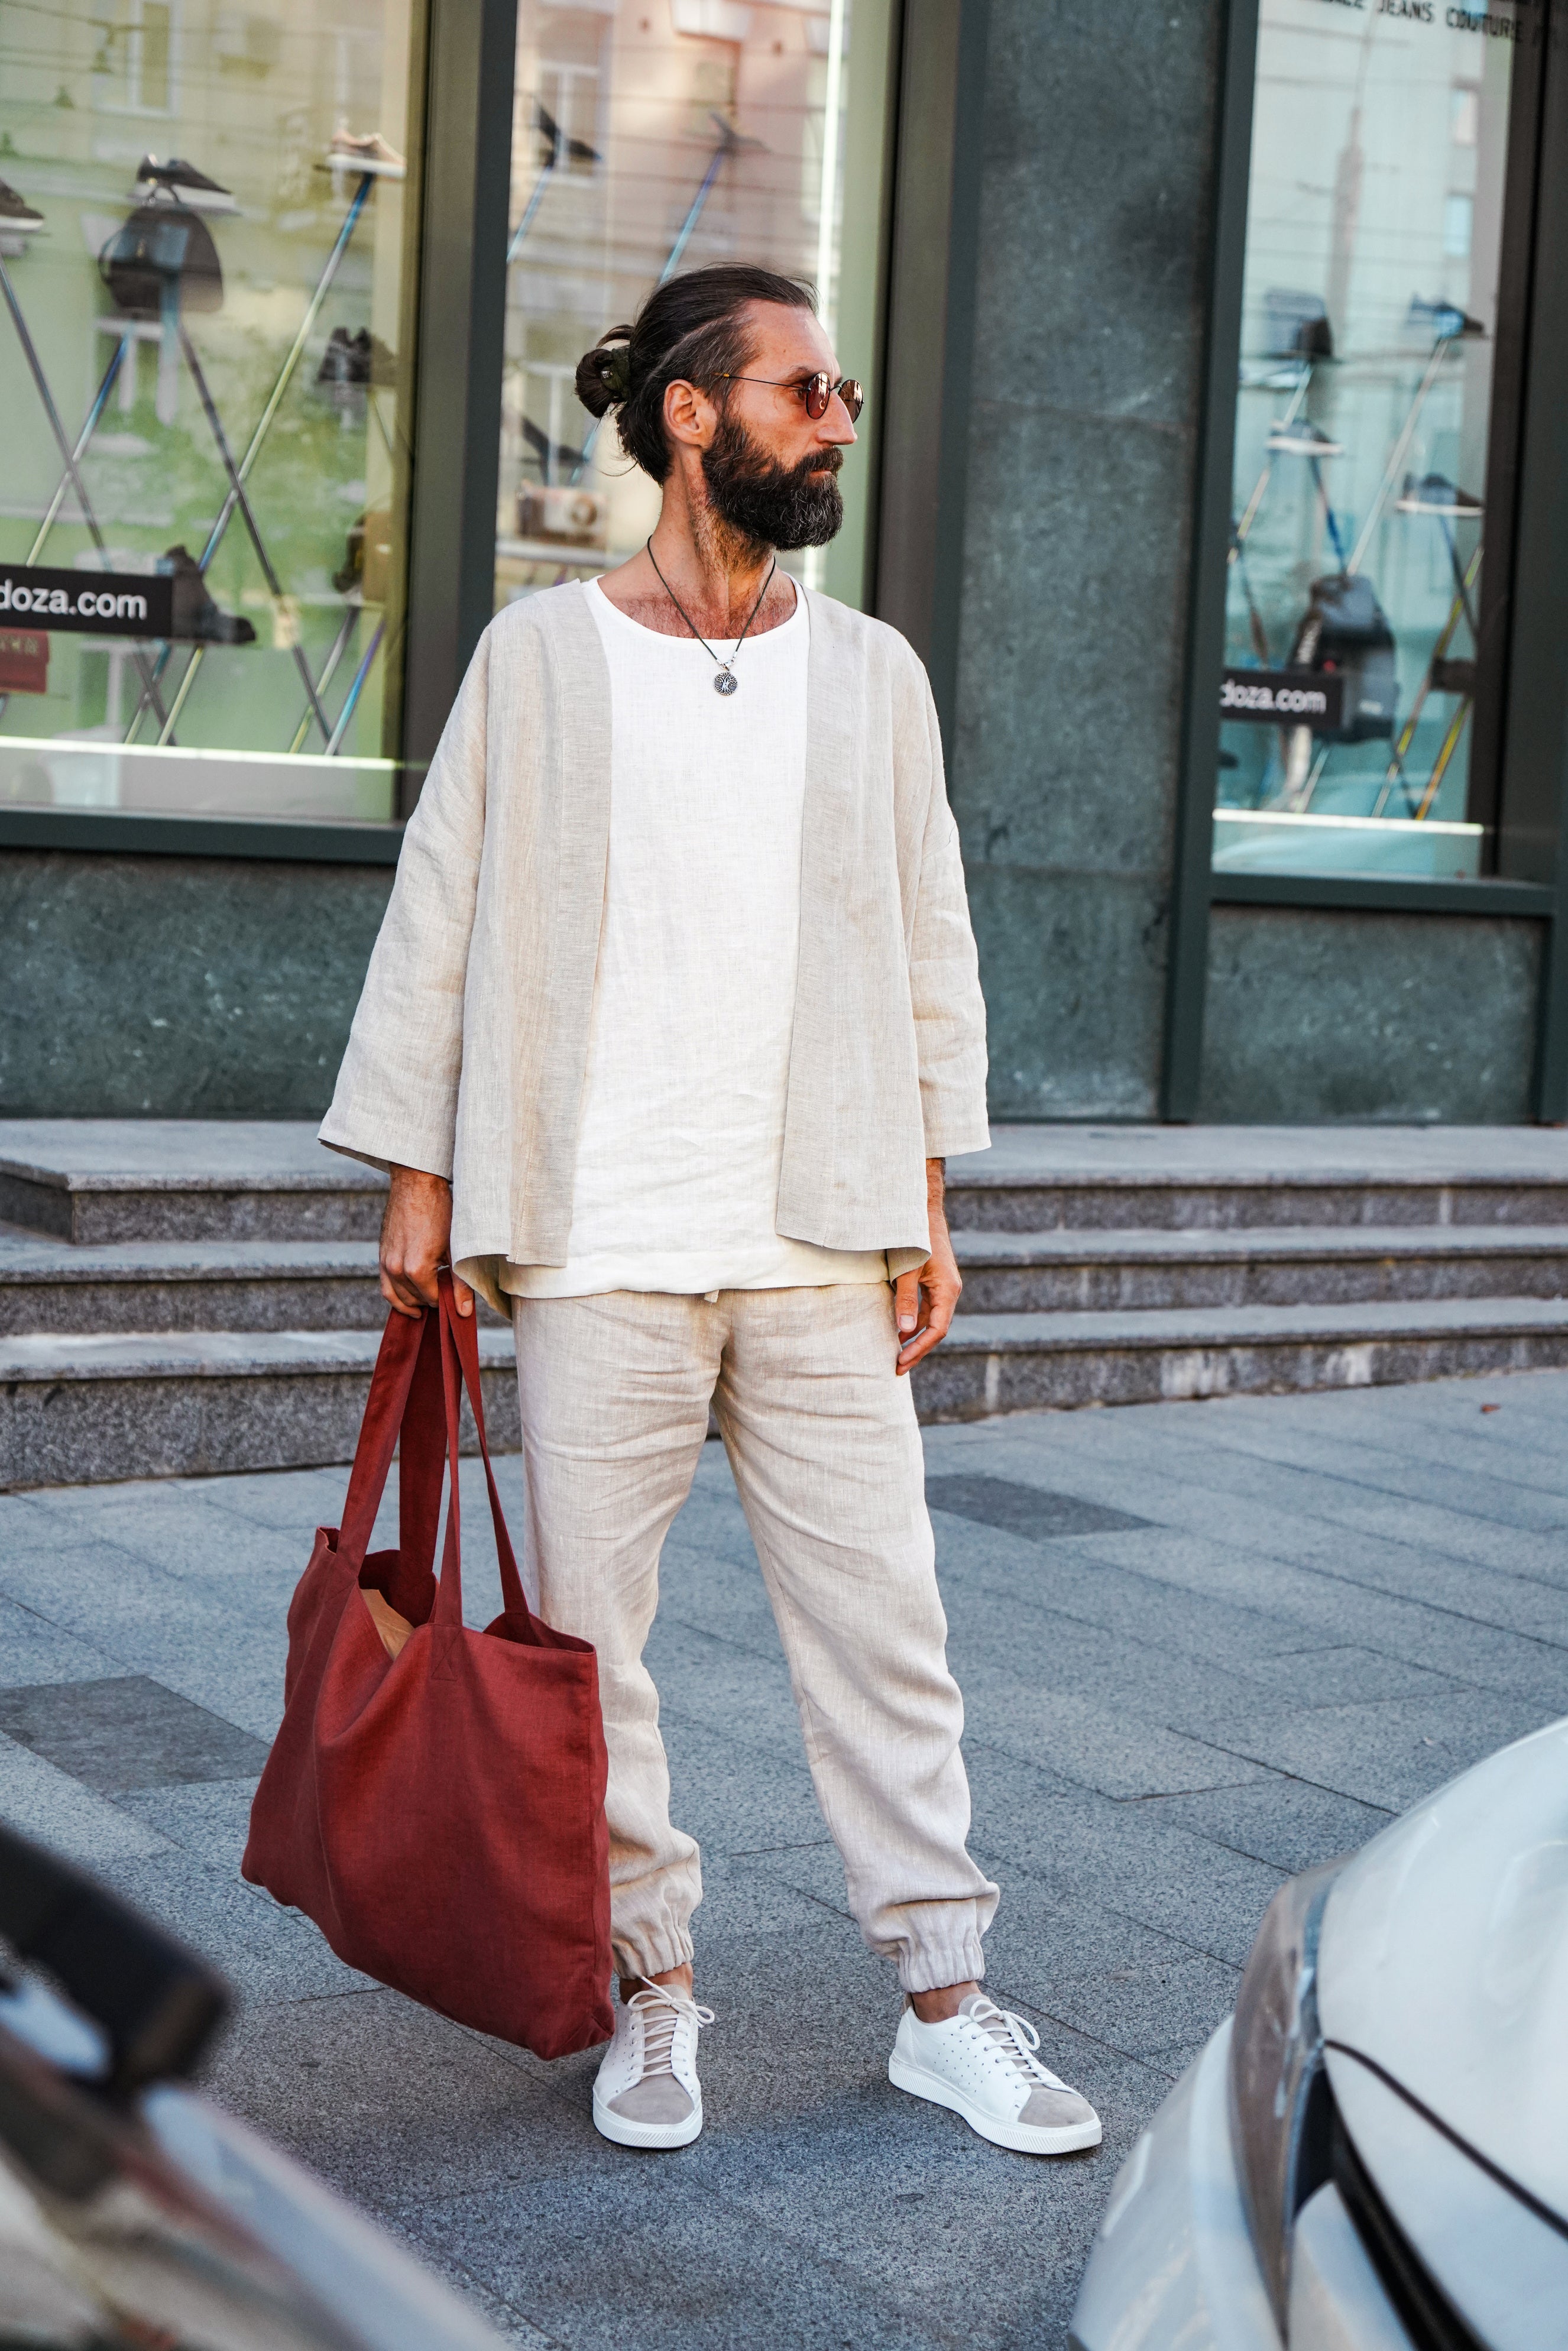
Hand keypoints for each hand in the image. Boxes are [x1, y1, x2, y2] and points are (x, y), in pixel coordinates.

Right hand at [379, 1164, 473, 1319]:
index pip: (432, 1300)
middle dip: (430, 1301)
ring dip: (413, 1302)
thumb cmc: (441, 1211)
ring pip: (396, 1297)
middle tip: (446, 1294)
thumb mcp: (457, 1248)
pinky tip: (410, 1297)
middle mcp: (396, 1269)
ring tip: (429, 1300)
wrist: (417, 1183)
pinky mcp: (381, 1254)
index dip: (446, 1300)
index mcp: (416, 1269)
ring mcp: (385, 1262)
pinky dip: (396, 1295)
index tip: (456, 1294)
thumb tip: (464, 1313)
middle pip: (414, 1300)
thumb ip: (460, 1284)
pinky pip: (385, 1285)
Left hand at [894, 1160, 959, 1374]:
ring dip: (915, 1337)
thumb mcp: (907, 1271)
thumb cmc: (915, 1238)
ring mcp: (943, 1287)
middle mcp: (949, 1291)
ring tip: (897, 1354)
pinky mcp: (935, 1281)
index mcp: (947, 1290)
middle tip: (897, 1367)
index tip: (902, 1362)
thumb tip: (905, 1330)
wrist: (922, 1211)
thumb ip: (905, 1300)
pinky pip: (927, 1308)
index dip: (920, 1348)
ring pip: (932, 1320)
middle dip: (917, 1349)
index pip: (937, 1329)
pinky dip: (914, 1322)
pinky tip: (899, 1330)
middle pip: (935, 1329)